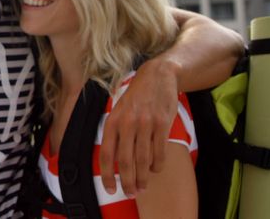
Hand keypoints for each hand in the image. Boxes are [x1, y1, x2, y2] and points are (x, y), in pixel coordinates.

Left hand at [97, 58, 181, 196]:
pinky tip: (154, 170)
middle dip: (127, 182)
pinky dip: (157, 165)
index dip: (107, 175)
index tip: (110, 189)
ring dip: (143, 178)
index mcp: (113, 121)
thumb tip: (113, 160)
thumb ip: (115, 133)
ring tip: (142, 187)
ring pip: (143, 160)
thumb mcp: (118, 110)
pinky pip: (159, 152)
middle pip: (126, 161)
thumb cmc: (136, 97)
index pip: (106, 154)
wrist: (157, 76)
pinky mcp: (162, 124)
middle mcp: (127, 123)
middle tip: (130, 194)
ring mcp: (146, 124)